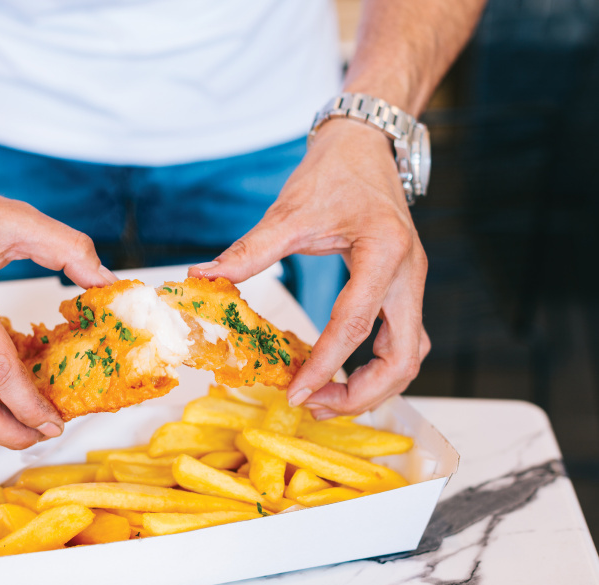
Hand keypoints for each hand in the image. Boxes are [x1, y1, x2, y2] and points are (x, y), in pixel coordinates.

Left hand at [189, 119, 430, 417]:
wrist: (365, 145)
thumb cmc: (333, 171)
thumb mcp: (289, 211)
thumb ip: (250, 251)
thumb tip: (205, 276)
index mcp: (384, 252)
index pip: (356, 324)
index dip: (326, 366)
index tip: (297, 394)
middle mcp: (408, 274)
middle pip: (404, 357)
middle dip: (363, 393)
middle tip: (316, 407)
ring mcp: (411, 282)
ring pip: (410, 354)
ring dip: (375, 386)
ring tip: (327, 399)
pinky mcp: (403, 287)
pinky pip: (402, 339)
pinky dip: (376, 366)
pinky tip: (342, 372)